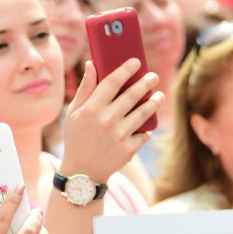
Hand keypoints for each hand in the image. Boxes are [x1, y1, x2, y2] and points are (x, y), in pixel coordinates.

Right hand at [61, 59, 163, 181]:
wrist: (82, 171)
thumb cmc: (77, 138)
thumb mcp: (73, 113)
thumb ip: (85, 89)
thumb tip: (92, 64)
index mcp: (91, 109)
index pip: (112, 82)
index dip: (126, 70)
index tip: (136, 62)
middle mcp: (106, 120)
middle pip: (132, 95)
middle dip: (146, 83)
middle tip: (153, 77)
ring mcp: (119, 135)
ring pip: (143, 113)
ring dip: (154, 102)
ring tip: (159, 96)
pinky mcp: (128, 149)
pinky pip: (144, 134)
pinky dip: (146, 129)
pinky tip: (148, 125)